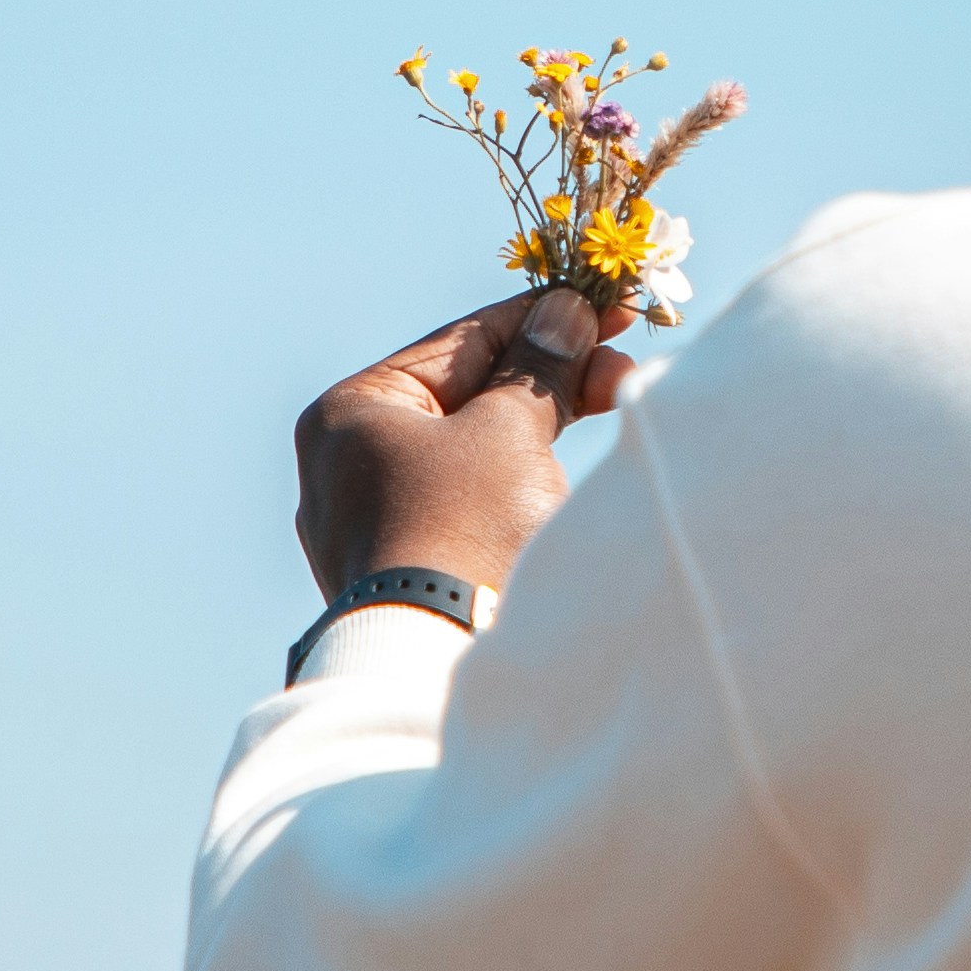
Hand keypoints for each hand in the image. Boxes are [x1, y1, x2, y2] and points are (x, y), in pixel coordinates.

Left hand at [292, 289, 632, 603]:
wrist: (442, 663)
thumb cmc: (466, 528)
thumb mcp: (509, 429)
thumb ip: (538, 367)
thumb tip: (564, 313)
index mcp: (352, 412)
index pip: (461, 340)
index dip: (541, 318)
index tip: (605, 307)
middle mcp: (347, 464)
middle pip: (466, 395)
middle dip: (550, 379)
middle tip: (623, 368)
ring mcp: (372, 524)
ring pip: (471, 451)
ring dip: (541, 428)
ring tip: (610, 411)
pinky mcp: (405, 570)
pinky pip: (467, 502)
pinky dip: (518, 480)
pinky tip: (562, 475)